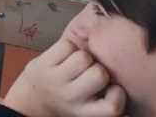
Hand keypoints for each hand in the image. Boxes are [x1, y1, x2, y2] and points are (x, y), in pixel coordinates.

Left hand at [3, 38, 125, 116]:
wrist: (31, 100)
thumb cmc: (67, 97)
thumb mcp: (88, 102)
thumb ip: (105, 89)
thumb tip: (123, 60)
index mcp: (87, 111)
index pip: (113, 106)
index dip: (117, 93)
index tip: (109, 89)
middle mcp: (71, 98)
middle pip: (100, 74)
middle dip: (98, 68)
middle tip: (88, 72)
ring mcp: (56, 80)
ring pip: (84, 57)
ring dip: (84, 55)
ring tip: (76, 63)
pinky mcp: (42, 64)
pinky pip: (67, 45)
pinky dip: (69, 46)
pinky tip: (64, 56)